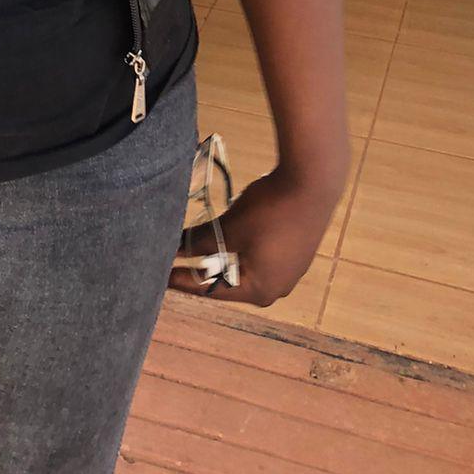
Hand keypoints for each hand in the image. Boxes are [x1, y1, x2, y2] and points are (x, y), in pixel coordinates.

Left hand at [169, 165, 342, 307]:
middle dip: (204, 268)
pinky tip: (229, 236)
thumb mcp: (229, 228)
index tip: (161, 276)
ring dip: (222, 256)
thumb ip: (200, 241)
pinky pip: (260, 256)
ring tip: (198, 246)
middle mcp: (277, 288)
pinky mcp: (296, 251)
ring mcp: (290, 270)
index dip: (184, 280)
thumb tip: (173, 248)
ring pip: (245, 267)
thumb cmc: (269, 212)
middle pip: (230, 281)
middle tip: (177, 261)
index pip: (211, 290)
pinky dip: (241, 247)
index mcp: (259, 291)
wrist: (312, 182)